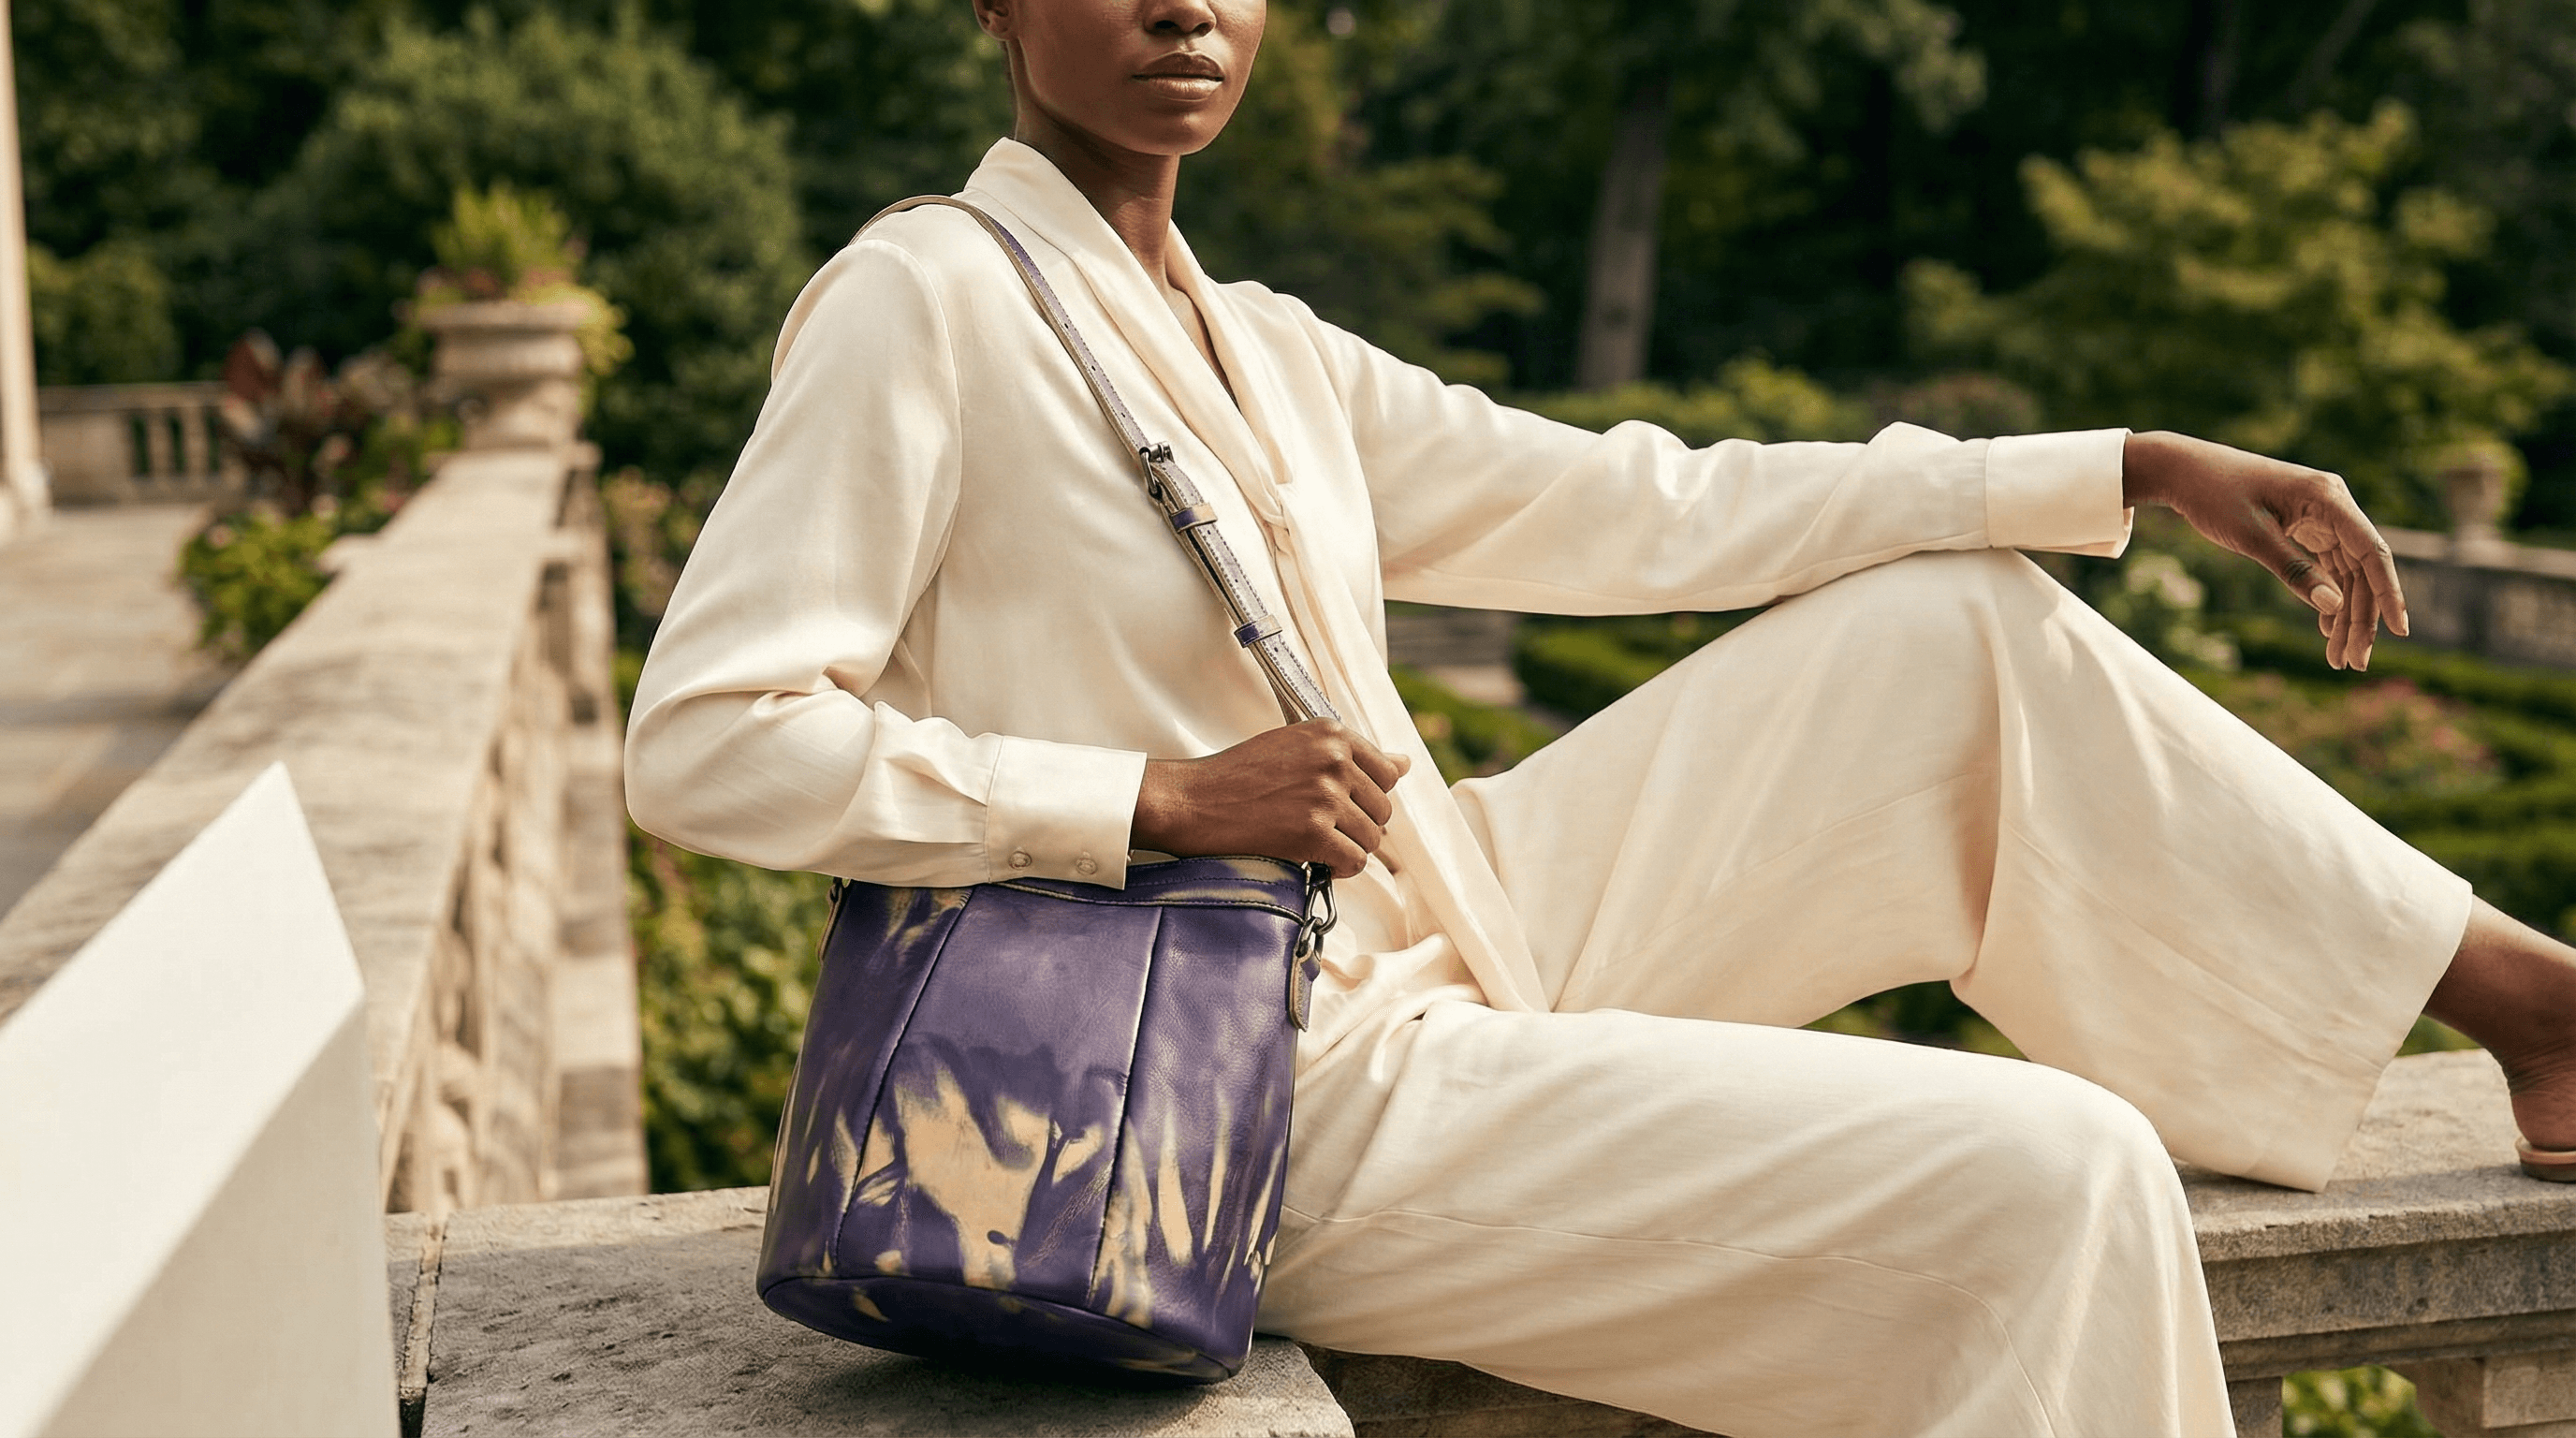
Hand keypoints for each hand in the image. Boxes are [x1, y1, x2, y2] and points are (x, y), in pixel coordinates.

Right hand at [1131, 720, 1412, 878]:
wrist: (1191, 800)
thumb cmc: (1237, 775)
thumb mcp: (1295, 747)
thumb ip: (1350, 755)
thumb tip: (1405, 763)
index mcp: (1331, 733)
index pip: (1386, 773)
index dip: (1365, 797)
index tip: (1339, 805)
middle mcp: (1334, 759)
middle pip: (1383, 808)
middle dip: (1358, 825)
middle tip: (1320, 829)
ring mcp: (1326, 795)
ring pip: (1373, 838)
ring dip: (1348, 848)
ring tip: (1315, 844)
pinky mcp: (1314, 832)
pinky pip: (1355, 861)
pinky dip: (1340, 868)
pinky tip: (1317, 861)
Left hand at [2121, 430, 2408, 670]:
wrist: (2184, 470)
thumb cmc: (2215, 495)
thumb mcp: (2251, 537)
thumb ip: (2293, 571)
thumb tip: (2334, 606)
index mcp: (2327, 497)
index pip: (2372, 551)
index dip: (2389, 593)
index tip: (2400, 631)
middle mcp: (2333, 504)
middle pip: (2361, 568)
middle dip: (2361, 617)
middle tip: (2354, 663)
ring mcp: (2321, 515)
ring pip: (2346, 571)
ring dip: (2345, 613)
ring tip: (2340, 657)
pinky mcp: (2306, 525)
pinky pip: (2328, 565)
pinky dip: (2328, 595)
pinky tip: (2328, 629)